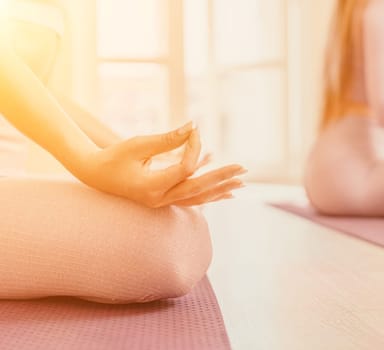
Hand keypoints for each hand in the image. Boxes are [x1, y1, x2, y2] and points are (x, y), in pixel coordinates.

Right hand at [73, 122, 245, 207]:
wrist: (93, 175)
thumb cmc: (112, 157)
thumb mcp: (137, 145)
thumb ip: (167, 139)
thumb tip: (193, 126)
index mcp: (151, 187)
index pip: (185, 169)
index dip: (194, 148)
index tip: (194, 131)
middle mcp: (159, 200)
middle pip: (198, 189)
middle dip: (222, 178)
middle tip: (243, 169)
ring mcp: (161, 203)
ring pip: (197, 198)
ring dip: (220, 189)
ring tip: (241, 184)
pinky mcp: (163, 200)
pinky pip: (191, 199)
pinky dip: (209, 194)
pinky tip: (226, 192)